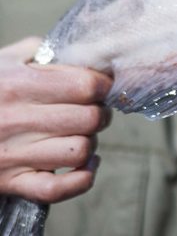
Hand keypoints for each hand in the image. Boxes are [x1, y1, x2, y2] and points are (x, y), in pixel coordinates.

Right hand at [0, 37, 112, 203]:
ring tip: (80, 135)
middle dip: (100, 114)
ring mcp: (12, 154)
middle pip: (89, 119)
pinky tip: (86, 164)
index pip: (86, 85)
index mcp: (19, 85)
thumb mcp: (4, 61)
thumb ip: (40, 51)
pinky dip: (81, 179)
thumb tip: (78, 54)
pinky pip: (56, 189)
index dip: (103, 85)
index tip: (100, 87)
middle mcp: (16, 120)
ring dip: (89, 143)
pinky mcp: (10, 182)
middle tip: (93, 111)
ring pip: (79, 151)